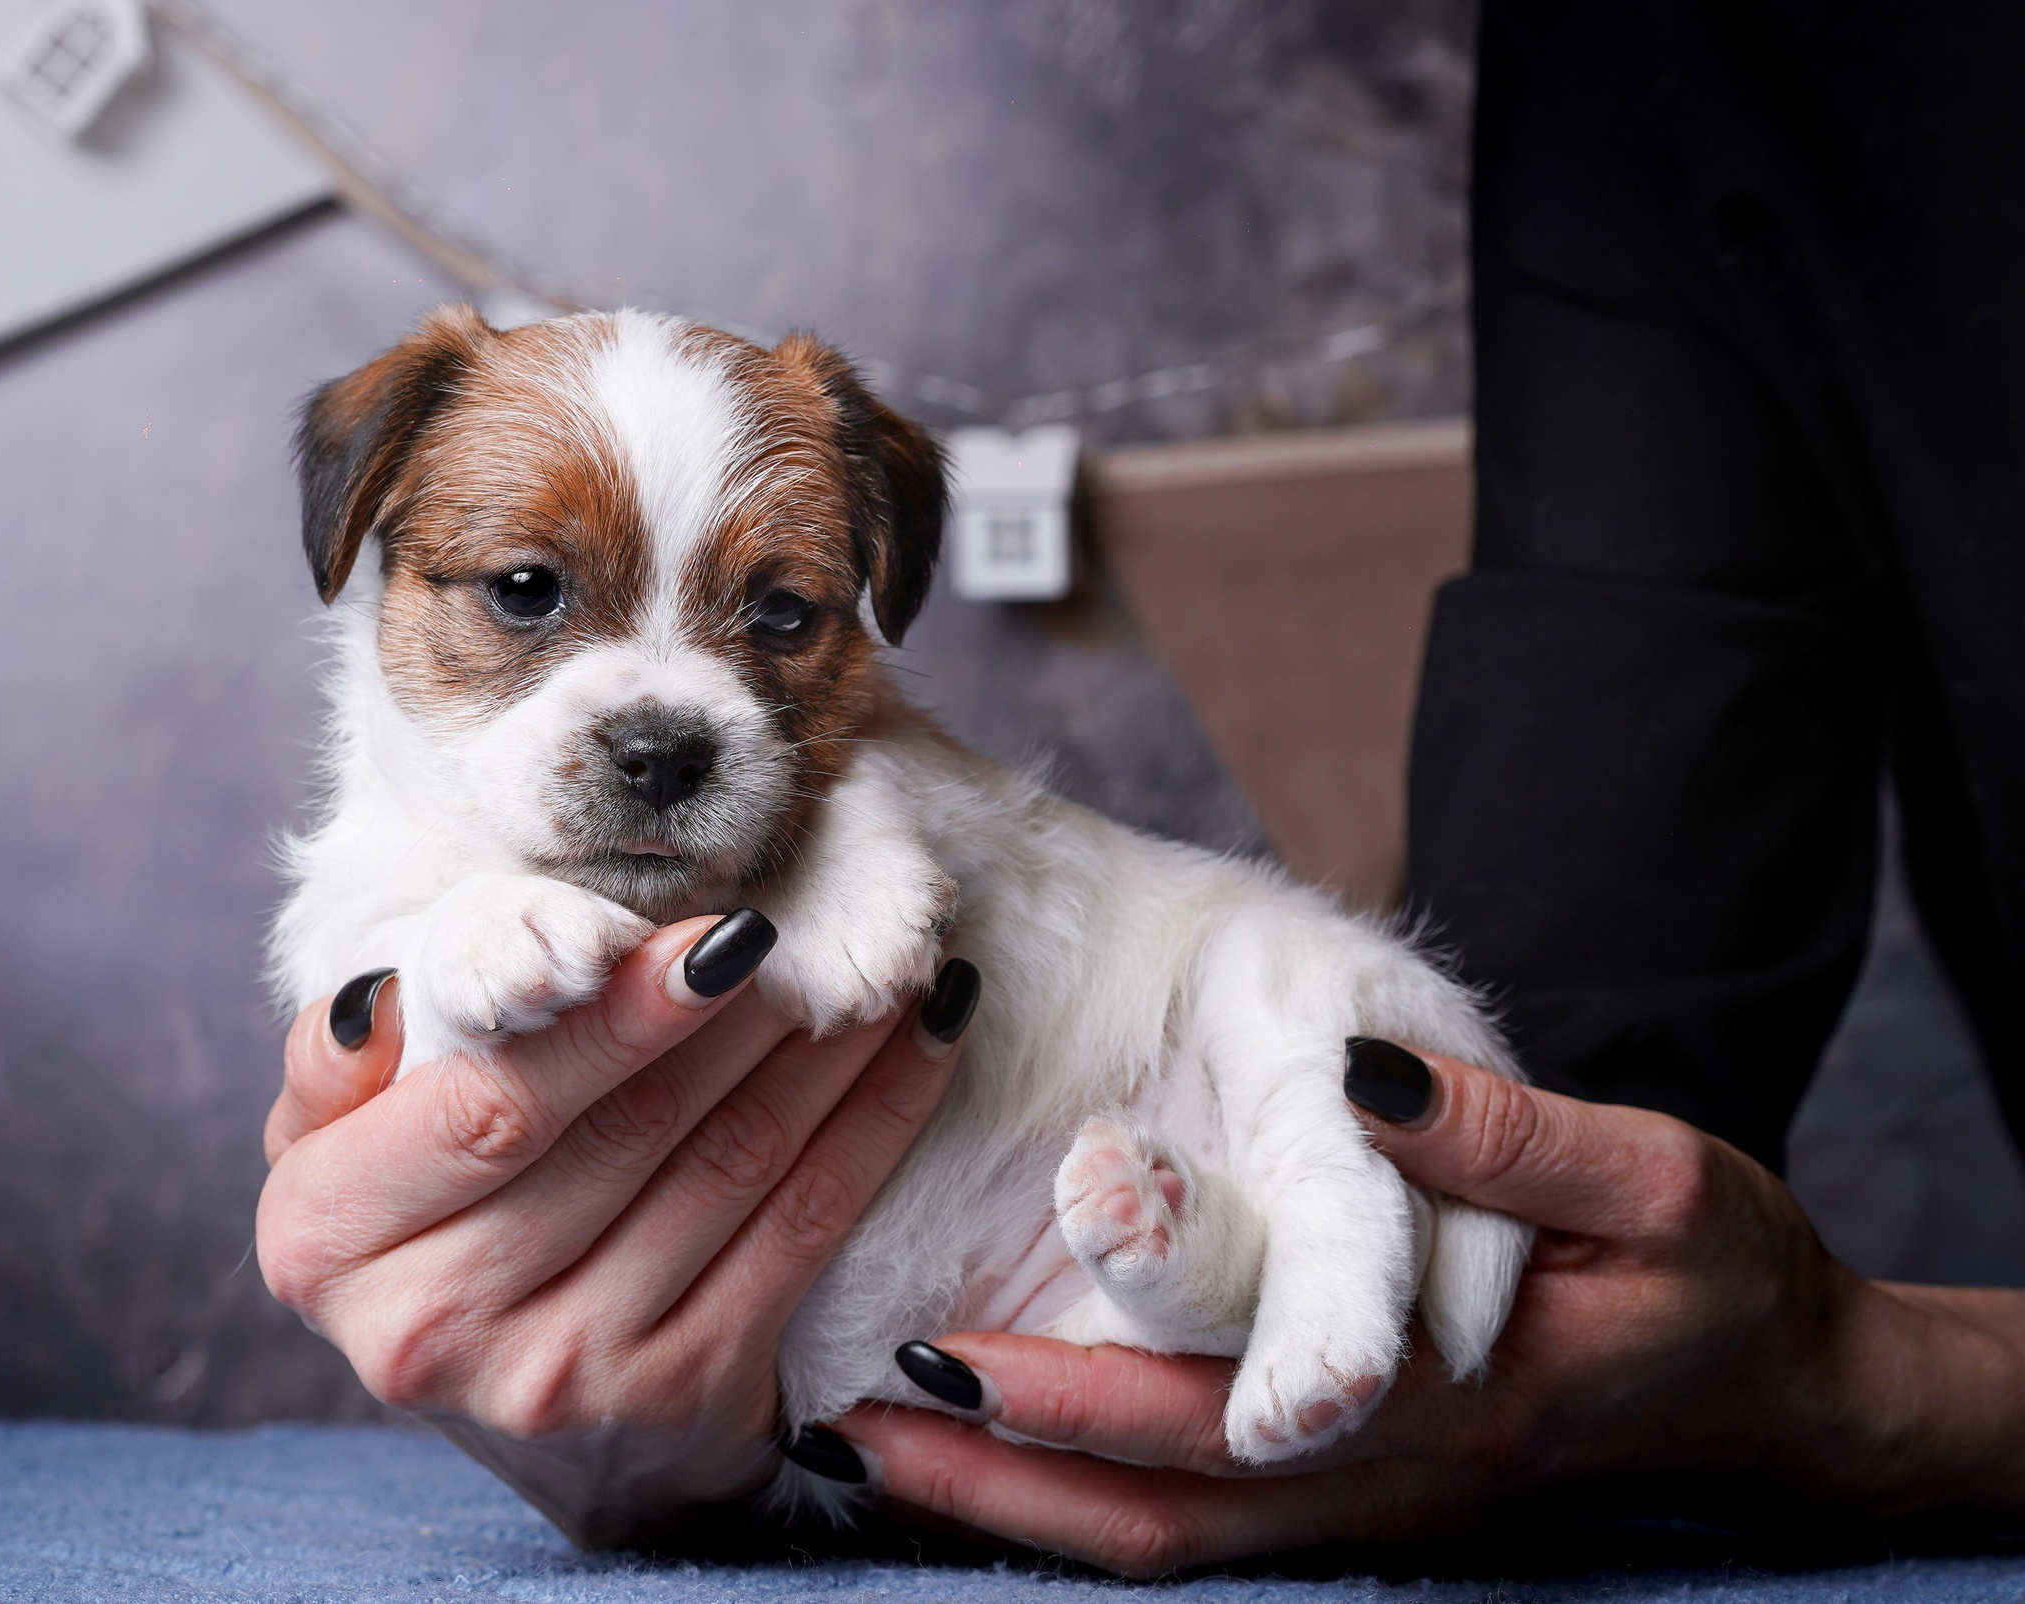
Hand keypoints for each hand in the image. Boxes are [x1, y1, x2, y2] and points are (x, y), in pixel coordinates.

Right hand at [256, 913, 972, 1547]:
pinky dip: (874, 1126)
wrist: (525, 1420)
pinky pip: (802, 1231)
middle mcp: (436, 1324)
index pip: (491, 1104)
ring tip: (882, 956)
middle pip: (624, 1132)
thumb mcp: (336, 1153)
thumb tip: (388, 998)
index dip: (613, 1017)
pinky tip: (922, 1042)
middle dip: (739, 1013)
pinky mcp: (686, 1397)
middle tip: (823, 918)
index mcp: (330, 1239)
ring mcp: (568, 1374)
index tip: (715, 932)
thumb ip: (337, 1064)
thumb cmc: (426, 1228)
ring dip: (824, 1050)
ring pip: (729, 1169)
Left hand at [833, 1045, 2024, 1576]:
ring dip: (1014, 1508)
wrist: (1772, 1379)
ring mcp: (1365, 1505)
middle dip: (1000, 1475)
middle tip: (849, 1418)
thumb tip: (1369, 1085)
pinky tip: (975, 1457)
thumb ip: (1505, 1139)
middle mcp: (1386, 1476)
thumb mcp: (1647, 1177)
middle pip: (1163, 1503)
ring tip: (861, 1445)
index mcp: (1445, 1397)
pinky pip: (1194, 1525)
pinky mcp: (1352, 1498)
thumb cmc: (1707, 1268)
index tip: (947, 1358)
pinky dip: (1075, 1503)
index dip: (1085, 1399)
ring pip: (1164, 1537)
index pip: (1233, 1415)